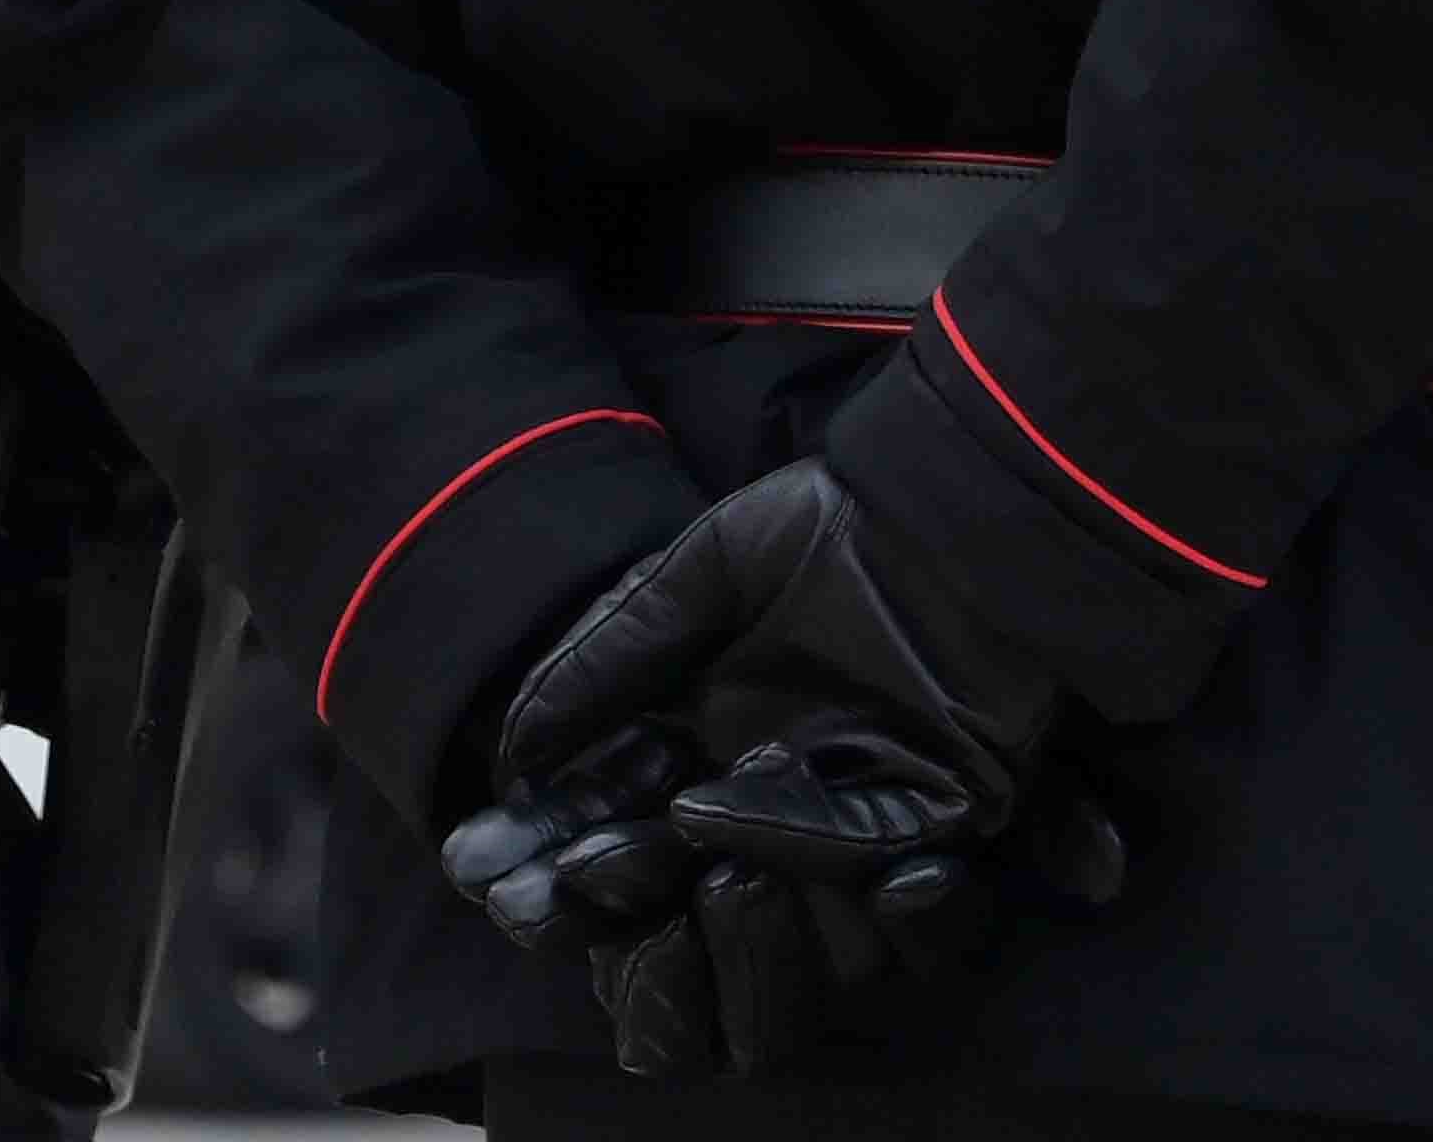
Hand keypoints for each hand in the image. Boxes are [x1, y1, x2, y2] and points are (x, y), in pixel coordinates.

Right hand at [445, 461, 1087, 1073]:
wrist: (942, 492)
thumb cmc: (821, 532)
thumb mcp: (696, 583)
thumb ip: (608, 663)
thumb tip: (513, 755)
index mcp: (717, 769)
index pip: (621, 850)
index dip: (553, 869)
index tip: (483, 871)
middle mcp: (787, 821)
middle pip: (701, 928)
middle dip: (620, 924)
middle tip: (551, 892)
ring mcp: (867, 829)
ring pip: (798, 939)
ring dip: (720, 917)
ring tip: (642, 849)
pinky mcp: (949, 815)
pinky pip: (874, 869)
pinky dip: (798, 847)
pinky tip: (717, 817)